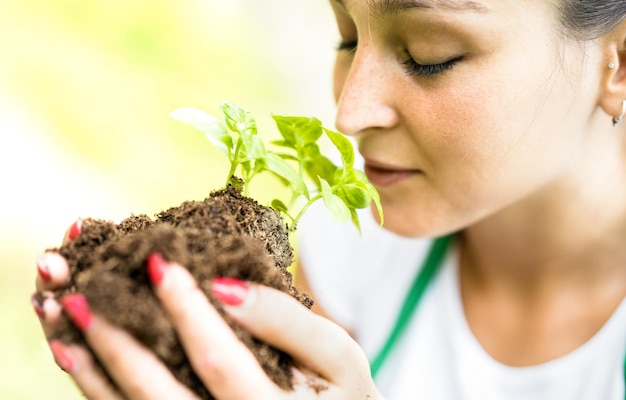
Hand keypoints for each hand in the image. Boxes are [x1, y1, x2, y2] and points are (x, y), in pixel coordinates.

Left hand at [33, 220, 381, 398]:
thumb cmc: (343, 392)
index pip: (220, 361)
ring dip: (94, 370)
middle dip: (119, 342)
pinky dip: (100, 389)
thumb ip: (288, 322)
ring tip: (64, 323)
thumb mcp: (338, 355)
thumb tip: (223, 287)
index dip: (188, 311)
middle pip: (161, 396)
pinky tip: (75, 356)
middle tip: (85, 293)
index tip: (159, 261)